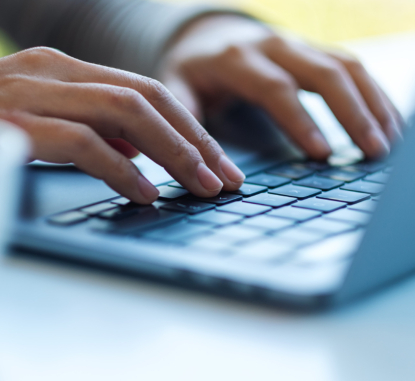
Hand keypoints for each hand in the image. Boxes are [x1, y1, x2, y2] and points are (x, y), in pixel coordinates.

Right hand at [0, 48, 245, 203]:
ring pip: (125, 113)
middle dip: (196, 140)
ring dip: (173, 153)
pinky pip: (83, 142)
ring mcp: (32, 92)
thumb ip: (88, 129)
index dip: (191, 128)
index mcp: (64, 69)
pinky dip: (121, 169)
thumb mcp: (39, 120)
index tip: (219, 162)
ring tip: (202, 186)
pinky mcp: (12, 123)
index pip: (146, 92)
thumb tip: (137, 152)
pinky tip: (147, 192)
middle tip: (227, 178)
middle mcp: (54, 71)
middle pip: (147, 99)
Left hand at [159, 15, 402, 159]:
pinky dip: (373, 94)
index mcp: (237, 58)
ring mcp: (298, 45)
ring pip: (346, 66)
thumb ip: (186, 117)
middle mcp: (274, 46)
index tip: (323, 154)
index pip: (276, 89)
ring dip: (372, 104)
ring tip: (388, 144)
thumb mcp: (176, 86)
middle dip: (352, 112)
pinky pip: (351, 66)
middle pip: (324, 72)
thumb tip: (204, 164)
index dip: (301, 120)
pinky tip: (386, 122)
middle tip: (372, 152)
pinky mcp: (312, 51)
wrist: (206, 33)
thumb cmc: (192, 68)